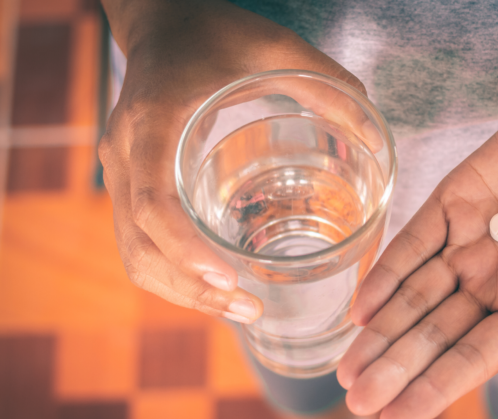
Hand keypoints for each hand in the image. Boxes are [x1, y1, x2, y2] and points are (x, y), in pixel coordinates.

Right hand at [98, 0, 370, 320]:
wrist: (161, 22)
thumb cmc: (215, 33)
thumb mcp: (274, 48)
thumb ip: (327, 86)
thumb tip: (377, 136)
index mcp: (156, 120)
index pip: (153, 202)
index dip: (185, 251)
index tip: (228, 280)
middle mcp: (127, 152)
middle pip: (140, 243)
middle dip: (191, 289)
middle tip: (250, 310)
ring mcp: (120, 170)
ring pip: (135, 253)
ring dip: (181, 292)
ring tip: (241, 309)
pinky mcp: (129, 182)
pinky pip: (138, 243)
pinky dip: (172, 274)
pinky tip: (217, 286)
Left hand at [337, 78, 497, 418]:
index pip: (474, 358)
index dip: (434, 389)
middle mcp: (495, 281)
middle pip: (435, 334)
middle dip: (396, 369)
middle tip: (358, 401)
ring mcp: (471, 242)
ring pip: (415, 296)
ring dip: (381, 331)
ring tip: (346, 369)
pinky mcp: (454, 201)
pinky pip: (412, 242)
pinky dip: (386, 273)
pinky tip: (360, 306)